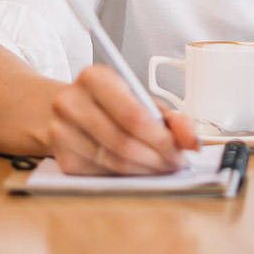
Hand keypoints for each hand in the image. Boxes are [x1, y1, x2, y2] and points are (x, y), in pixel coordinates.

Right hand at [47, 64, 199, 174]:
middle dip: (158, 158)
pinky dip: (127, 175)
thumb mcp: (139, 98)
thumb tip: (192, 141)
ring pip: (115, 163)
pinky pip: (103, 174)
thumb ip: (170, 118)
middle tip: (175, 163)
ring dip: (145, 170)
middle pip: (124, 142)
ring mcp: (61, 132)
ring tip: (161, 166)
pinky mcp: (62, 158)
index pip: (133, 115)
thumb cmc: (109, 102)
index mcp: (94, 78)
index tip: (180, 150)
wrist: (61, 108)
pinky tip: (137, 169)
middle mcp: (71, 103)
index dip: (162, 139)